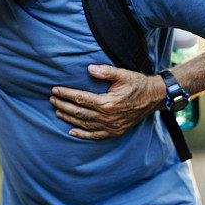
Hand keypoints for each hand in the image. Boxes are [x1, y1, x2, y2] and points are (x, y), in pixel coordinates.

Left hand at [50, 65, 166, 139]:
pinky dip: (83, 134)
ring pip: (84, 124)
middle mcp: (107, 117)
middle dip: (63, 106)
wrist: (154, 98)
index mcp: (107, 103)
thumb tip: (89, 68)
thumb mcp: (123, 74)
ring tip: (57, 112)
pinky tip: (72, 131)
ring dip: (69, 118)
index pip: (80, 98)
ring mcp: (111, 126)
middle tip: (51, 100)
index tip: (55, 90)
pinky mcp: (115, 131)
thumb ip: (105, 71)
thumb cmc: (137, 84)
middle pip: (79, 112)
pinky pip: (95, 135)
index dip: (66, 94)